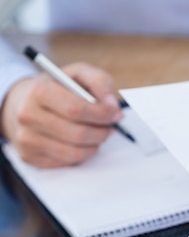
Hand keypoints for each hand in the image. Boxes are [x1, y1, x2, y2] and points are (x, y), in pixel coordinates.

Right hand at [0, 62, 122, 167]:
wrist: (25, 102)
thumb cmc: (58, 87)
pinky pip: (65, 163)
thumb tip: (112, 105)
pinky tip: (82, 143)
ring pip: (73, 153)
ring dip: (94, 146)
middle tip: (110, 127)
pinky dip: (80, 155)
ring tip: (99, 135)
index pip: (76, 110)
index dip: (102, 114)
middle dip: (101, 132)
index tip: (116, 114)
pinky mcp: (28, 156)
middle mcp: (28, 115)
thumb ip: (100, 82)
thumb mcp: (79, 73)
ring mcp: (26, 138)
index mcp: (39, 91)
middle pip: (77, 134)